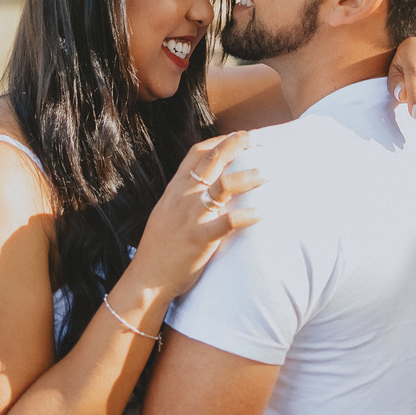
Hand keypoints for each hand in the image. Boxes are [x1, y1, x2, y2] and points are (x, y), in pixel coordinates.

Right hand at [128, 133, 262, 302]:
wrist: (147, 278)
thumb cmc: (159, 247)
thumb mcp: (166, 212)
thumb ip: (183, 196)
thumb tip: (203, 185)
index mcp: (175, 189)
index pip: (196, 153)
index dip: (218, 141)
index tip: (236, 136)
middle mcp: (183, 197)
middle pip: (213, 160)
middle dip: (237, 144)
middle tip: (257, 138)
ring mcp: (192, 216)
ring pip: (224, 186)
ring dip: (249, 177)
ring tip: (268, 174)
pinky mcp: (200, 238)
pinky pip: (228, 222)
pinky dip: (248, 216)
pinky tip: (263, 213)